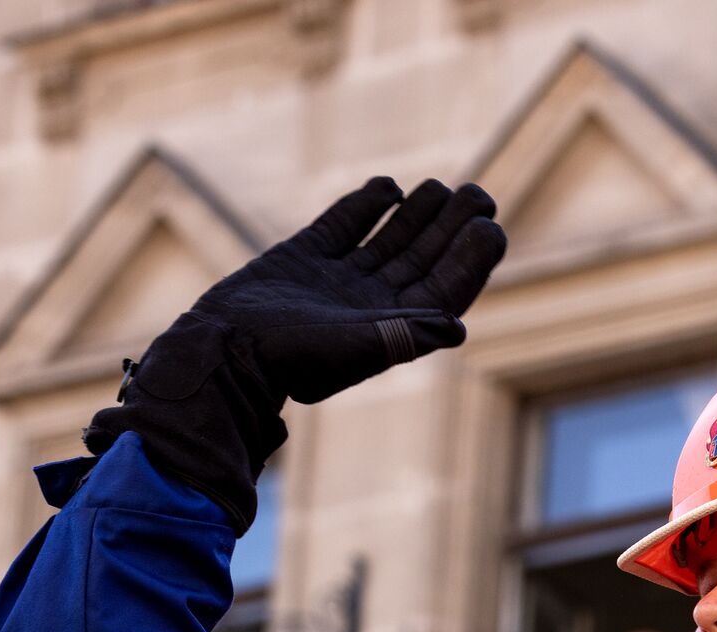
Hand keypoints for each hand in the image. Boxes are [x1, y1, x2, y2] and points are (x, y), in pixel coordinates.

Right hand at [155, 177, 506, 411]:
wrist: (227, 349)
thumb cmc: (295, 358)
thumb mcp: (357, 348)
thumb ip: (407, 335)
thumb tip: (457, 327)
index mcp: (391, 330)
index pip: (443, 290)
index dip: (470, 259)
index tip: (490, 226)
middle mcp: (369, 305)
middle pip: (421, 260)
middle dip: (450, 228)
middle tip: (478, 194)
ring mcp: (337, 281)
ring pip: (387, 241)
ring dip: (415, 215)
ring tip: (439, 188)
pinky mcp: (303, 259)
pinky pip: (342, 227)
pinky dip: (365, 206)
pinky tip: (389, 187)